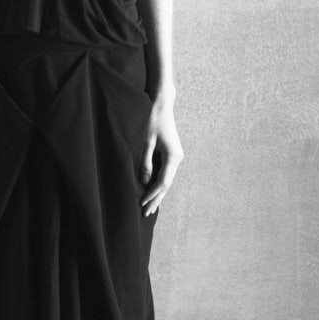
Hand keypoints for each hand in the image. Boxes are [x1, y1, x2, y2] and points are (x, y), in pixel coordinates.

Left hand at [139, 98, 182, 216]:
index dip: (152, 195)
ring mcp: (175, 157)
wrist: (162, 105)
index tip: (141, 204)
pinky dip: (157, 183)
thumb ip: (145, 162)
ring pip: (166, 180)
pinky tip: (151, 192)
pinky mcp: (171, 154)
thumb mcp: (146, 142)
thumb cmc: (153, 120)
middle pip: (166, 184)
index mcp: (173, 157)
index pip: (163, 182)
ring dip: (157, 193)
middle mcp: (177, 159)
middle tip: (145, 214)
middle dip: (156, 199)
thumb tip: (144, 182)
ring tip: (148, 207)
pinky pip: (164, 173)